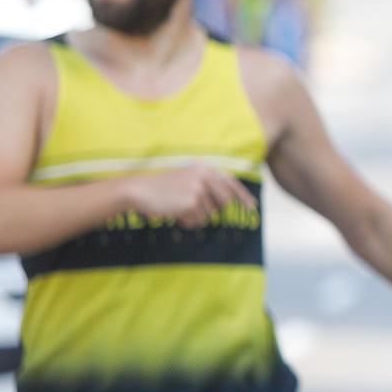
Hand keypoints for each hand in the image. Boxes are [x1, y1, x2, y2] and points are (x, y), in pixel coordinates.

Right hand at [124, 165, 255, 227]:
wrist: (139, 190)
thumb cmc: (163, 188)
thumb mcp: (186, 179)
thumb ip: (207, 184)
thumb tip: (228, 193)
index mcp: (204, 170)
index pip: (231, 183)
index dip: (243, 196)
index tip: (253, 207)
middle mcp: (204, 176)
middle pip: (225, 203)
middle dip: (213, 210)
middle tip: (191, 207)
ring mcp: (199, 189)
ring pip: (210, 214)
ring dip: (195, 216)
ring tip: (178, 206)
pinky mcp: (192, 202)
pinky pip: (198, 221)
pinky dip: (187, 221)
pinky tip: (175, 212)